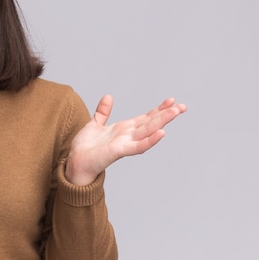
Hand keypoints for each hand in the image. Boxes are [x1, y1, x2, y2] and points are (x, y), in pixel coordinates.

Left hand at [65, 95, 186, 185]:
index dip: (158, 109)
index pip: (145, 117)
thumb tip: (108, 96)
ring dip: (162, 122)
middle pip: (151, 123)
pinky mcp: (119, 151)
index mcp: (123, 129)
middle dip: (166, 114)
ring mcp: (125, 144)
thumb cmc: (85, 148)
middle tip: (183, 106)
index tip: (171, 100)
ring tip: (176, 112)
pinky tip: (162, 133)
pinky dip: (150, 140)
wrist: (75, 162)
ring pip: (148, 131)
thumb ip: (103, 112)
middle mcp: (127, 136)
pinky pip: (138, 146)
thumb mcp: (94, 124)